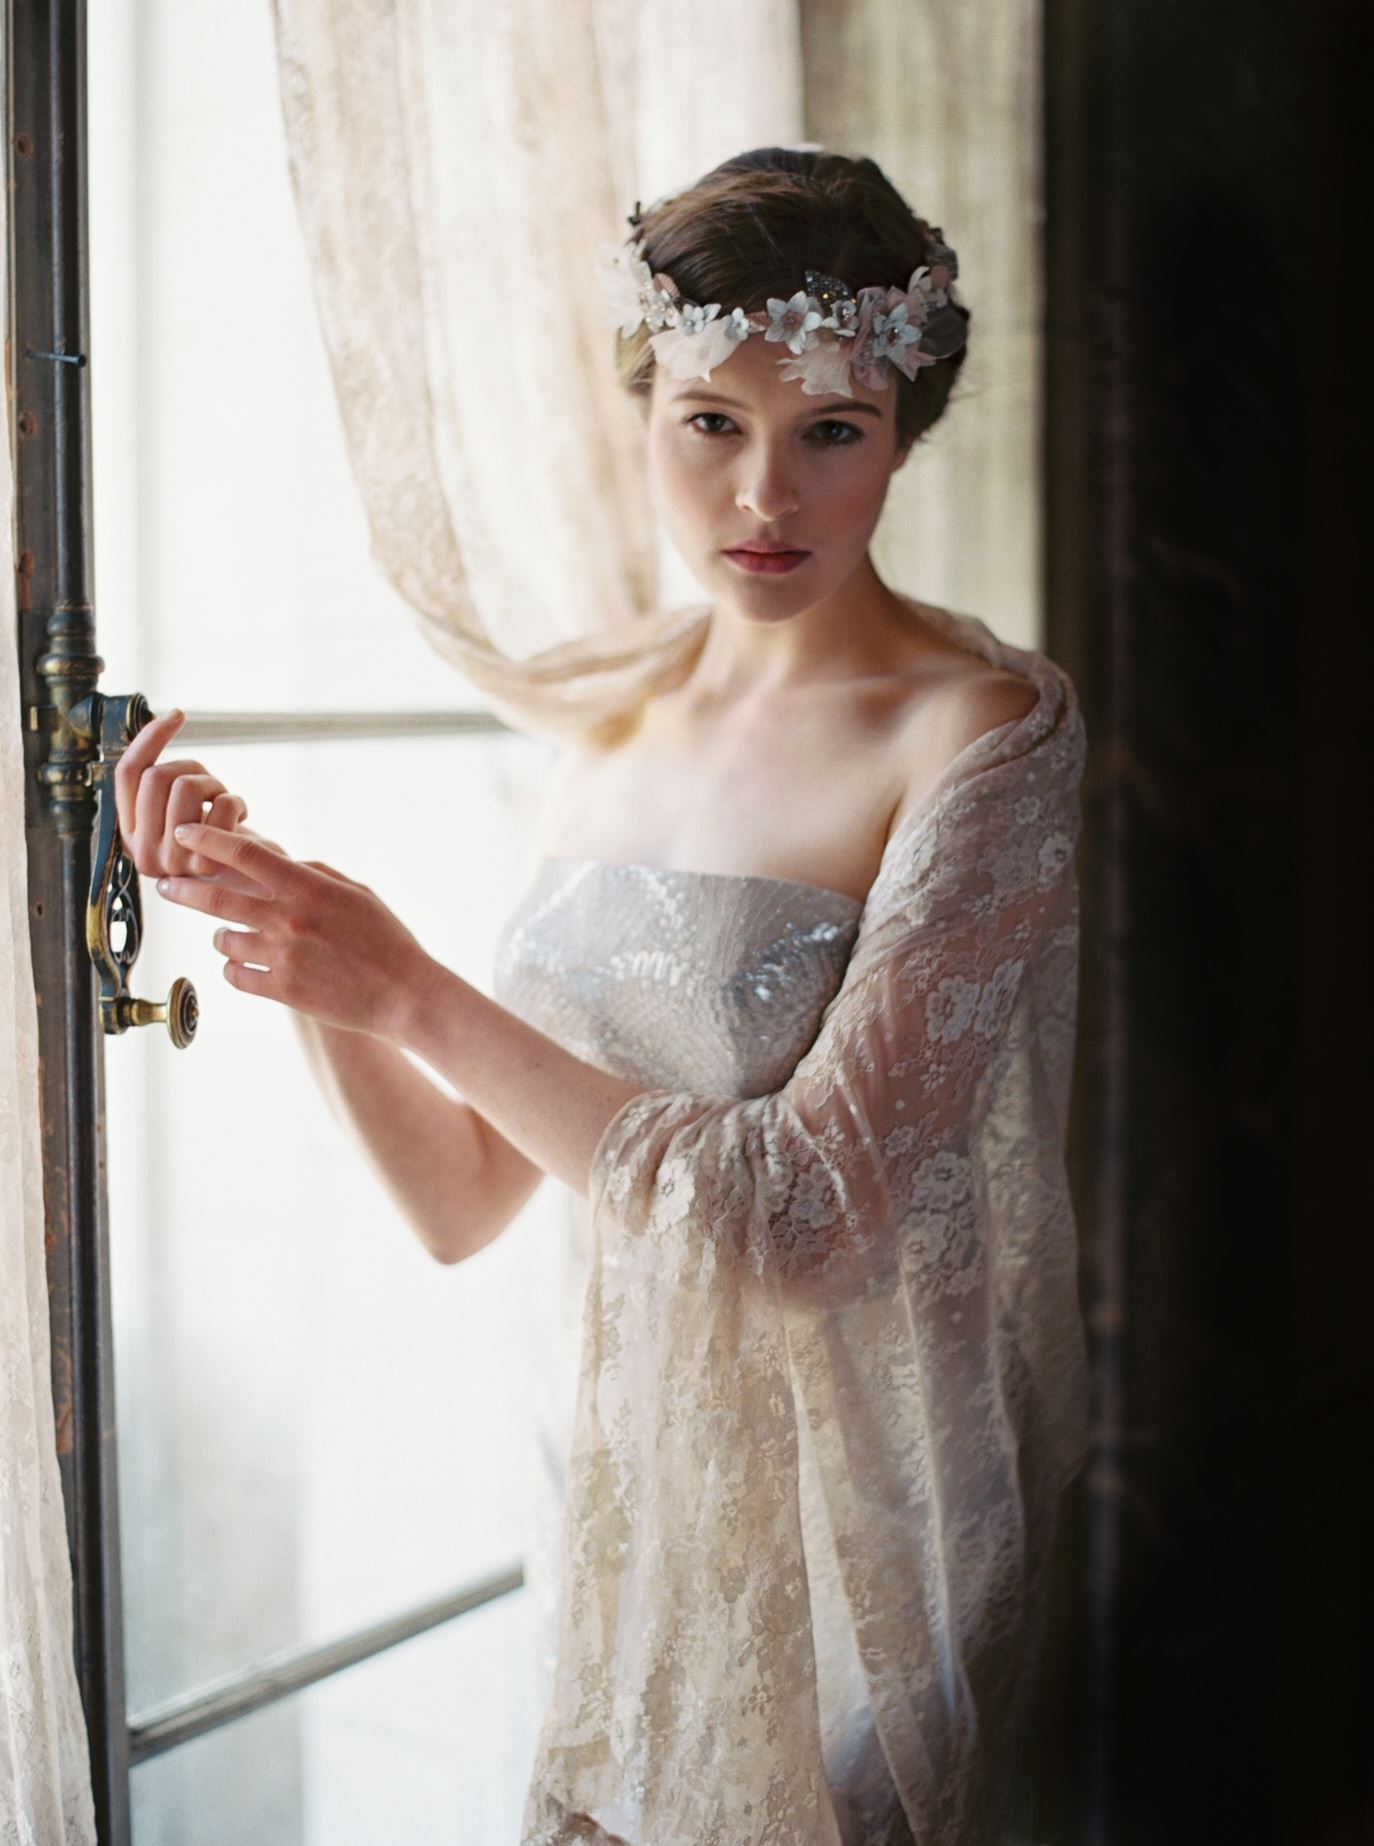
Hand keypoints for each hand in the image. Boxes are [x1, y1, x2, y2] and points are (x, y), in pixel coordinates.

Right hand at [114, 708, 251, 882]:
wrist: (254, 886)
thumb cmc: (218, 841)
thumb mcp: (180, 812)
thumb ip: (161, 785)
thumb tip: (161, 721)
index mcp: (129, 833)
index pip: (127, 773)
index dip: (151, 737)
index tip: (177, 714)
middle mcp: (142, 851)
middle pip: (157, 776)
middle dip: (193, 768)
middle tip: (212, 786)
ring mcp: (171, 862)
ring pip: (185, 785)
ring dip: (215, 785)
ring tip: (224, 802)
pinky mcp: (205, 867)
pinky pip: (221, 805)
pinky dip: (236, 801)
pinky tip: (239, 817)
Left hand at [154, 821, 439, 1041]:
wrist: (404, 995)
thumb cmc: (387, 940)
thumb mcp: (357, 893)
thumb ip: (315, 875)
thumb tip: (282, 864)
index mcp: (309, 888)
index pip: (246, 855)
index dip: (209, 840)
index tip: (185, 834)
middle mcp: (290, 919)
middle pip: (217, 897)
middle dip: (182, 888)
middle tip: (165, 885)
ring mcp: (283, 957)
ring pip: (223, 940)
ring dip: (223, 935)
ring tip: (233, 936)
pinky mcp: (282, 990)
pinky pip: (236, 976)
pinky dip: (235, 969)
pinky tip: (245, 965)